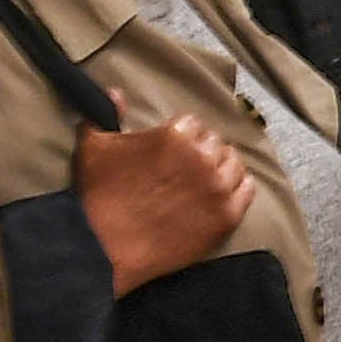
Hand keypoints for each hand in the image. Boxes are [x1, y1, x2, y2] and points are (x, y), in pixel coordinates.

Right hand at [78, 117, 252, 290]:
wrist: (105, 249)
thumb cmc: (98, 195)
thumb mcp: (93, 146)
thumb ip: (106, 113)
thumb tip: (116, 93)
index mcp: (175, 135)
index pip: (193, 125)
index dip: (183, 137)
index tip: (173, 150)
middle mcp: (203, 157)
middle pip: (215, 143)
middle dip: (201, 151)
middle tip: (186, 169)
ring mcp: (218, 188)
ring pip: (234, 164)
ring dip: (221, 168)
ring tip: (204, 180)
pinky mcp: (227, 216)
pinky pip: (247, 190)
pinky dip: (238, 188)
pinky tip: (223, 193)